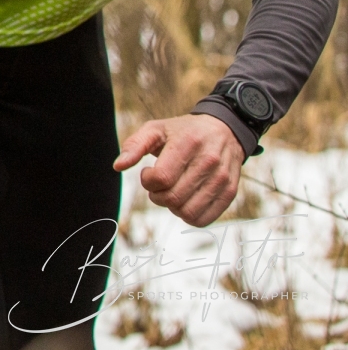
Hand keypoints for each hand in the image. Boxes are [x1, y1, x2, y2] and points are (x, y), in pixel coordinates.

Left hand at [115, 113, 244, 225]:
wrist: (224, 130)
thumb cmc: (183, 131)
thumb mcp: (155, 129)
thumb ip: (134, 145)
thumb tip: (118, 166)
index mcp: (188, 143)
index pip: (162, 178)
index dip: (147, 181)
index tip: (148, 172)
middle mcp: (208, 162)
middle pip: (173, 198)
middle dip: (157, 196)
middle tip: (158, 185)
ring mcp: (222, 178)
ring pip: (187, 213)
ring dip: (172, 207)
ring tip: (173, 191)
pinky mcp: (230, 192)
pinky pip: (204, 220)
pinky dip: (188, 216)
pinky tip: (186, 200)